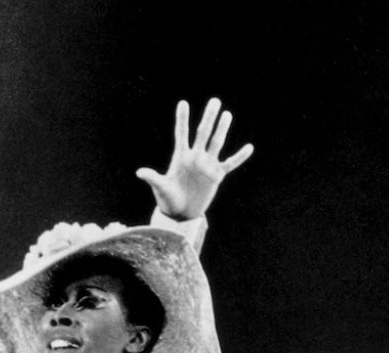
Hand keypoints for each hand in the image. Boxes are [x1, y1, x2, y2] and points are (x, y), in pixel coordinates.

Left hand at [136, 98, 253, 220]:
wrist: (180, 214)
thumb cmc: (168, 200)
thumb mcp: (161, 188)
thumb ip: (153, 178)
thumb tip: (139, 172)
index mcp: (180, 157)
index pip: (181, 134)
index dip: (182, 119)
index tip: (183, 103)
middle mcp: (195, 157)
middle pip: (203, 133)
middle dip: (209, 118)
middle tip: (215, 101)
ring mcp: (206, 165)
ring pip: (216, 143)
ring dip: (222, 129)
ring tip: (227, 115)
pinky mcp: (216, 176)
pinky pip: (230, 164)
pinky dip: (239, 157)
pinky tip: (249, 147)